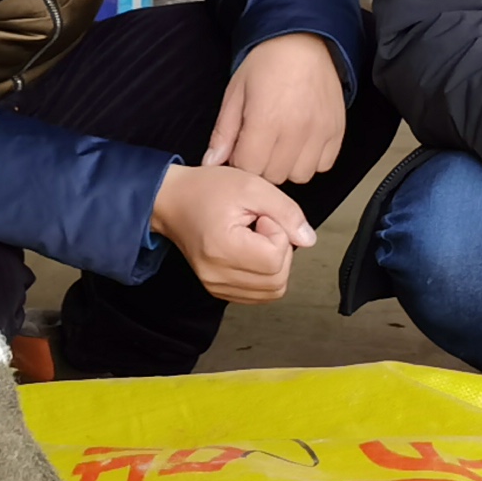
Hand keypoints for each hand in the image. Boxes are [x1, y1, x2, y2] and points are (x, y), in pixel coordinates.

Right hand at [151, 162, 314, 301]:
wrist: (172, 200)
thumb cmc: (206, 190)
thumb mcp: (252, 186)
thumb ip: (287, 212)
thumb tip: (309, 239)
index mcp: (222, 249)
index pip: (276, 259)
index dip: (279, 234)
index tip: (262, 217)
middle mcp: (217, 275)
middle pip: (278, 280)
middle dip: (280, 251)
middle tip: (261, 226)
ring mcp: (215, 286)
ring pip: (272, 291)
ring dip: (274, 264)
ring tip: (255, 238)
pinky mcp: (218, 290)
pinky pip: (258, 294)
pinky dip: (264, 275)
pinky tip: (251, 251)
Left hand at [209, 32, 349, 183]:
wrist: (303, 41)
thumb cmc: (267, 63)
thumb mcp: (235, 92)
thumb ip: (223, 132)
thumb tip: (211, 163)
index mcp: (266, 119)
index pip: (249, 168)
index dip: (240, 161)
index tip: (241, 148)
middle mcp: (296, 129)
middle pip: (273, 175)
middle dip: (262, 165)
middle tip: (260, 144)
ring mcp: (320, 131)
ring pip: (300, 175)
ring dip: (287, 166)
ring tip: (282, 144)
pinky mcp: (336, 130)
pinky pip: (323, 165)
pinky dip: (311, 160)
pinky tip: (301, 142)